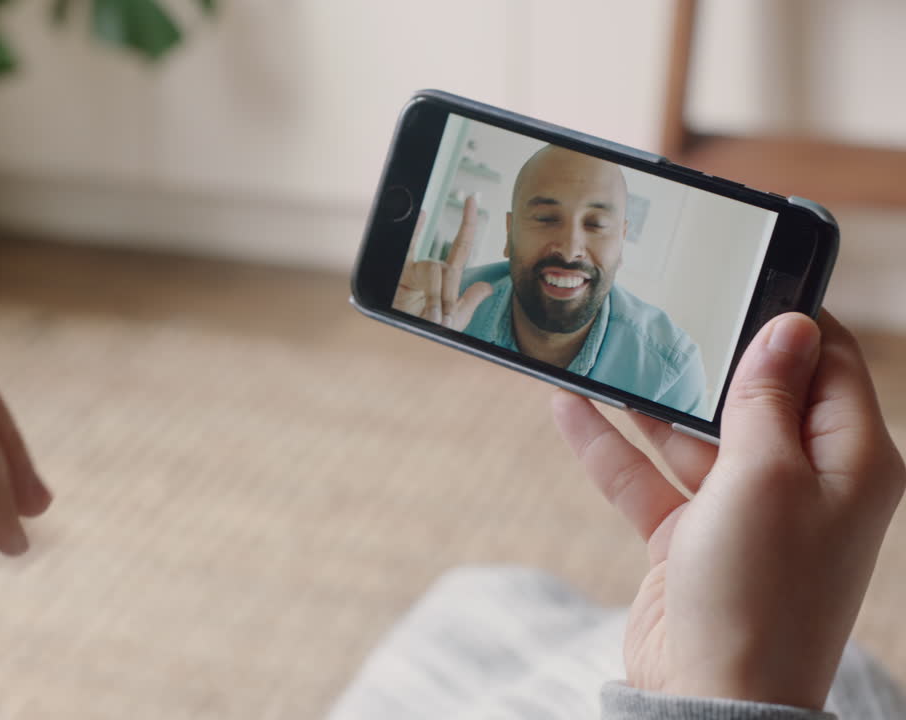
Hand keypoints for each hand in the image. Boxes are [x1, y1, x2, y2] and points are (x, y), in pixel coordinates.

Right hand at [392, 193, 492, 330]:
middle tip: (443, 318)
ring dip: (436, 297)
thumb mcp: (456, 321)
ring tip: (430, 316)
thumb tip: (487, 285)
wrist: (404, 345)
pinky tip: (423, 215)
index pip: (460, 247)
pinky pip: (408, 251)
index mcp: (447, 281)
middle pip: (449, 270)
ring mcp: (415, 271)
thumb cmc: (429, 333)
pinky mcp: (401, 274)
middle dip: (449, 295)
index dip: (468, 224)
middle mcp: (431, 272)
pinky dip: (416, 233)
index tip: (473, 200)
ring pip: (434, 271)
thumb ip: (470, 302)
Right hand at [552, 311, 904, 708]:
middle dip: (706, 358)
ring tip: (604, 348)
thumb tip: (789, 326)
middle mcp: (801, 480)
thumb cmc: (758, 591)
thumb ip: (767, 397)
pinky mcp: (688, 536)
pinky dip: (611, 446)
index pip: (828, 364)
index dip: (788, 320)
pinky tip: (570, 406)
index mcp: (850, 461)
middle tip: (665, 306)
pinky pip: (647, 477)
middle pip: (753, 395)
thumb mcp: (765, 475)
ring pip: (691, 434)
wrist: (711, 696)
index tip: (744, 275)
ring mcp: (742, 509)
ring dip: (647, 401)